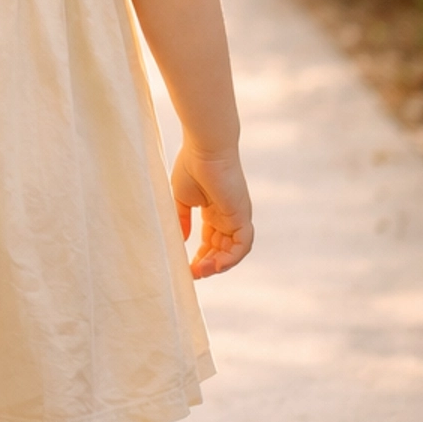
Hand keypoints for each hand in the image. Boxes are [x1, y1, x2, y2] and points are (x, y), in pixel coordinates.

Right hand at [173, 145, 253, 278]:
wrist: (204, 147)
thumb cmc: (192, 165)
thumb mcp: (182, 198)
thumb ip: (182, 219)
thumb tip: (180, 240)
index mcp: (215, 211)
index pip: (212, 241)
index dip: (201, 256)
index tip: (187, 267)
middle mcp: (229, 216)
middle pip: (223, 250)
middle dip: (208, 264)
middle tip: (192, 273)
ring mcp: (237, 216)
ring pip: (234, 251)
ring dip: (218, 265)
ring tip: (200, 271)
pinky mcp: (242, 215)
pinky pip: (242, 245)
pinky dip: (231, 258)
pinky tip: (215, 265)